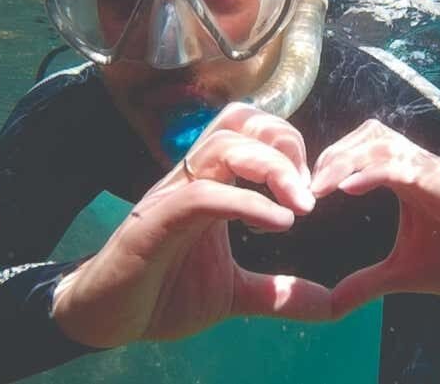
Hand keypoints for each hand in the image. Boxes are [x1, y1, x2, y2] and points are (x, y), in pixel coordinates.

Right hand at [52, 103, 325, 347]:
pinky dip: (246, 202)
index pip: (251, 131)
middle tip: (308, 189)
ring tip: (301, 206)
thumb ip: (280, 292)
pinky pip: (203, 195)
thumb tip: (332, 306)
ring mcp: (172, 196)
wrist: (107, 319)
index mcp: (213, 184)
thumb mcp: (235, 293)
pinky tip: (278, 224)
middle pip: (239, 120)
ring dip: (272, 167)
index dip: (290, 147)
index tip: (312, 190)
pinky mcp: (154, 223)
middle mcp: (192, 179)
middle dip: (285, 141)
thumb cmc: (164, 293)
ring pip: (222, 145)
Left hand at [310, 119, 439, 317]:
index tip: (306, 188)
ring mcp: (438, 174)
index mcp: (409, 176)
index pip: (365, 146)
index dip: (333, 158)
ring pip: (387, 144)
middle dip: (334, 154)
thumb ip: (367, 281)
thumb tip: (333, 303)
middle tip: (306, 186)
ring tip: (319, 187)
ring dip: (348, 160)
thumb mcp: (403, 273)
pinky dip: (377, 172)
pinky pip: (410, 169)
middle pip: (371, 135)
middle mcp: (423, 166)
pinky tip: (349, 189)